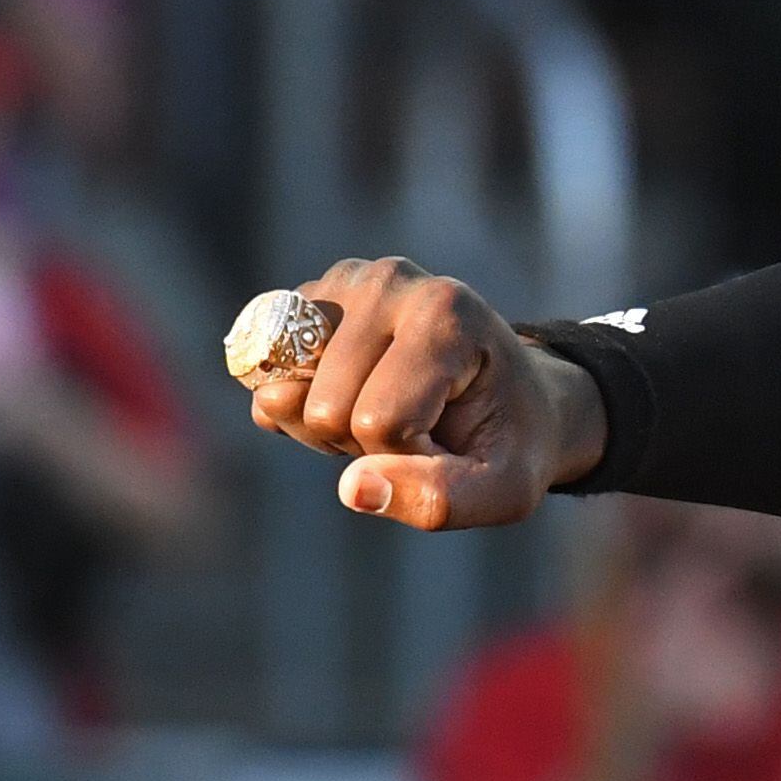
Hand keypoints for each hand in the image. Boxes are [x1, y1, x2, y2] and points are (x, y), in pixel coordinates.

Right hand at [243, 258, 602, 529]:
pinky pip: (265, 380)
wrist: (515, 395)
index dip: (407, 457)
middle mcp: (389, 281)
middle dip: (364, 442)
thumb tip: (354, 489)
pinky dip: (298, 407)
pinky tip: (349, 396)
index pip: (381, 422)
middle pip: (327, 409)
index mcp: (447, 315)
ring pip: (286, 395)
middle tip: (419, 425)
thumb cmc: (509, 443)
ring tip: (387, 407)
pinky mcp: (303, 301)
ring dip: (329, 426)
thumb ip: (439, 499)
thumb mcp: (502, 490)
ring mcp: (341, 283)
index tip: (451, 441)